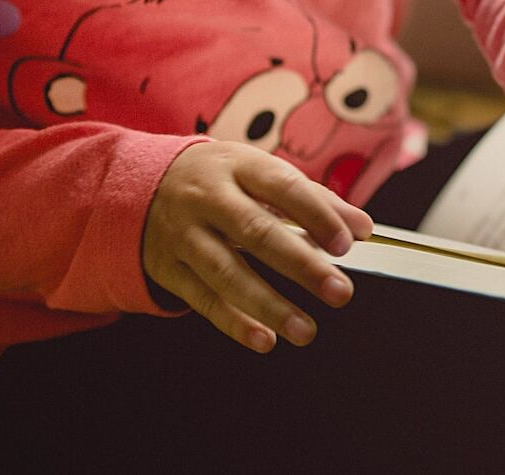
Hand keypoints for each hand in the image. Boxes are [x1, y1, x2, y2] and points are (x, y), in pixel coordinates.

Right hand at [143, 140, 372, 352]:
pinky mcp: (167, 268)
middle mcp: (208, 198)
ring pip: (226, 272)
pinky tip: (264, 338)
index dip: (316, 215)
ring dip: (269, 305)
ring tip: (306, 329)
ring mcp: (184, 234)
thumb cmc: (222, 179)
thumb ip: (314, 199)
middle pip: (256, 233)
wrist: (143, 184)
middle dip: (301, 265)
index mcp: (239, 166)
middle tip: (340, 291)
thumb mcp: (261, 172)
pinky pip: (202, 299)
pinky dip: (234, 322)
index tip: (347, 243)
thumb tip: (361, 228)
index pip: (283, 187)